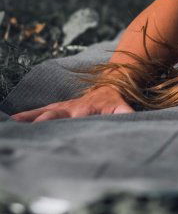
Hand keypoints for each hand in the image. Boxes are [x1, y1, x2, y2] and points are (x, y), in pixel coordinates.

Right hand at [9, 85, 133, 121]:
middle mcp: (68, 107)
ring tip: (10, 124)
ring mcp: (61, 107)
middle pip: (49, 115)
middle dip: (35, 122)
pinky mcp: (56, 108)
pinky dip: (25, 116)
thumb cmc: (115, 101)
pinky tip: (11, 121)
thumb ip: (125, 113)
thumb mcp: (122, 107)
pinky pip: (38, 112)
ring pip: (39, 112)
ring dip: (25, 119)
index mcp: (82, 109)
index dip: (54, 123)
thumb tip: (130, 119)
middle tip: (19, 129)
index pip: (66, 117)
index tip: (41, 127)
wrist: (110, 85)